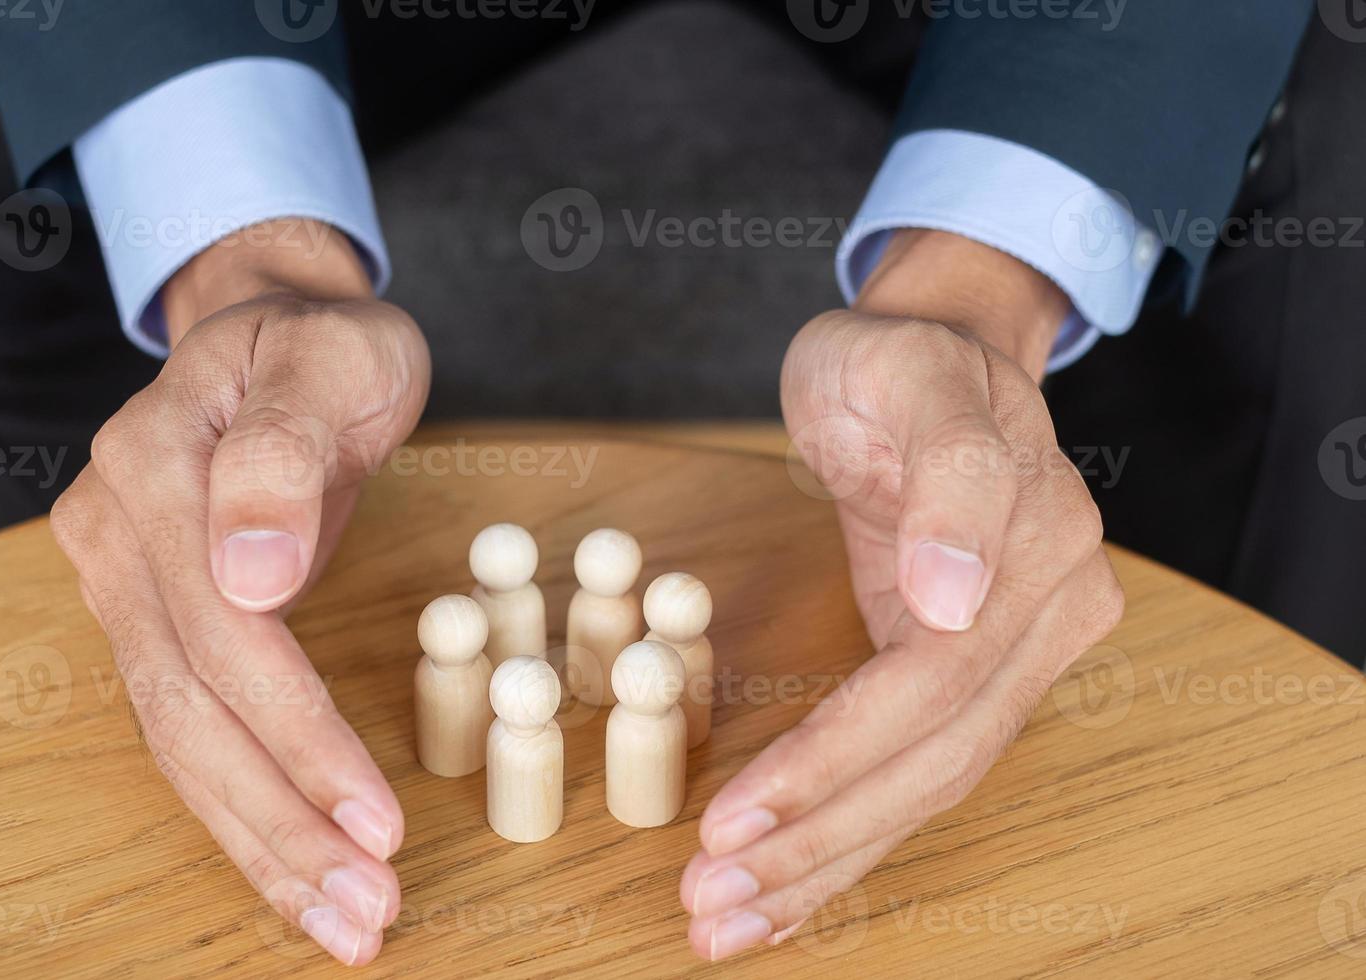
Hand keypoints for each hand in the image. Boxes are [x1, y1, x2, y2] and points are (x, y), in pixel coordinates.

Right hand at [51, 221, 428, 965]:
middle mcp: (117, 534)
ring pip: (179, 738)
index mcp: (158, 466)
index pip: (223, 633)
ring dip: (259, 840)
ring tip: (341, 919)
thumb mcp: (336, 359)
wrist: (275, 330)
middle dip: (279, 822)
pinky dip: (244, 803)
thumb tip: (251, 573)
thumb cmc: (325, 345)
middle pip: (189, 709)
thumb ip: (289, 449)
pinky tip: (294, 864)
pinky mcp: (152, 616)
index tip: (374, 821)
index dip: (298, 736)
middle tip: (365, 910)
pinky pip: (189, 724)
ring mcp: (123, 581)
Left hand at [679, 230, 1124, 958]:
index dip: (834, 761)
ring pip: (928, 786)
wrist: (935, 352)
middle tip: (711, 899)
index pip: (931, 686)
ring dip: (826, 864)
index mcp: (1037, 546)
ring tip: (729, 920)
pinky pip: (919, 770)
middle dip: (818, 839)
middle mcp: (1048, 615)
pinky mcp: (977, 674)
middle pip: (932, 759)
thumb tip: (954, 600)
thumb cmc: (900, 358)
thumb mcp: (903, 372)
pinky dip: (850, 839)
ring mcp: (1021, 652)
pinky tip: (788, 891)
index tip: (737, 817)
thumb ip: (951, 472)